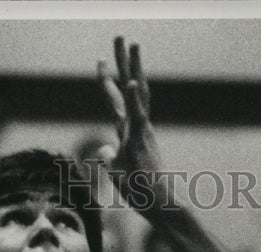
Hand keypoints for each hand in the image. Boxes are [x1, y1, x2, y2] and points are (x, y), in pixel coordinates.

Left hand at [97, 36, 164, 211]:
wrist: (159, 206)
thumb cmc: (141, 193)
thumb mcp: (117, 173)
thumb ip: (109, 157)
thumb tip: (103, 148)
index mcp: (130, 133)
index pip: (117, 102)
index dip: (108, 81)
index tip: (101, 60)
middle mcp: (137, 127)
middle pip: (129, 87)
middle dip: (123, 61)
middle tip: (120, 36)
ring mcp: (141, 132)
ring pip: (137, 93)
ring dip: (133, 68)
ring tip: (132, 44)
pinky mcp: (143, 142)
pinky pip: (137, 116)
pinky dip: (131, 98)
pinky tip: (127, 80)